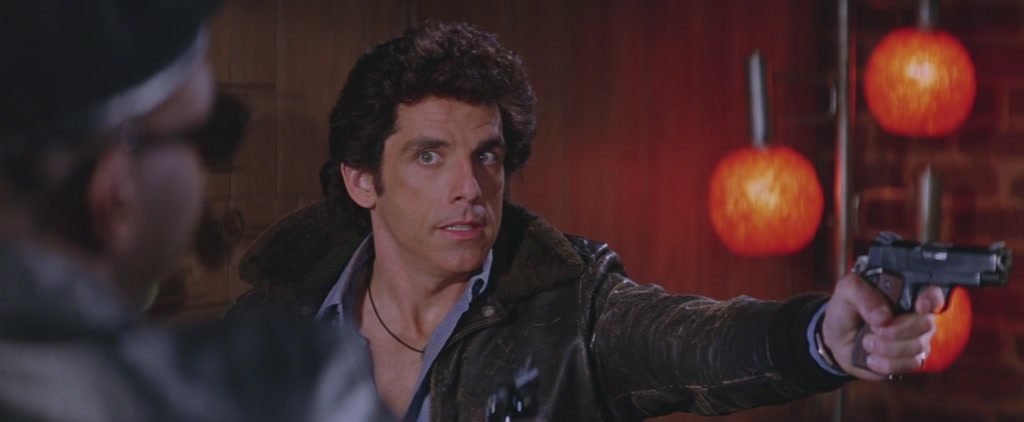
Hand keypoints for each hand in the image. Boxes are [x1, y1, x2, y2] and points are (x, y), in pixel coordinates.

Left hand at [821, 273, 943, 379]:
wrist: (836, 338)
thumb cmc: (846, 309)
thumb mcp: (846, 291)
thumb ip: (863, 294)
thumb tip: (883, 317)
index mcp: (905, 293)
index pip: (933, 293)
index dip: (931, 300)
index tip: (919, 306)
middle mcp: (917, 316)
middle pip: (926, 324)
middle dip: (897, 330)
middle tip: (873, 329)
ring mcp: (916, 339)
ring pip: (917, 347)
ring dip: (887, 348)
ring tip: (866, 341)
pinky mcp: (909, 360)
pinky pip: (909, 365)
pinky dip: (886, 363)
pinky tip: (871, 357)